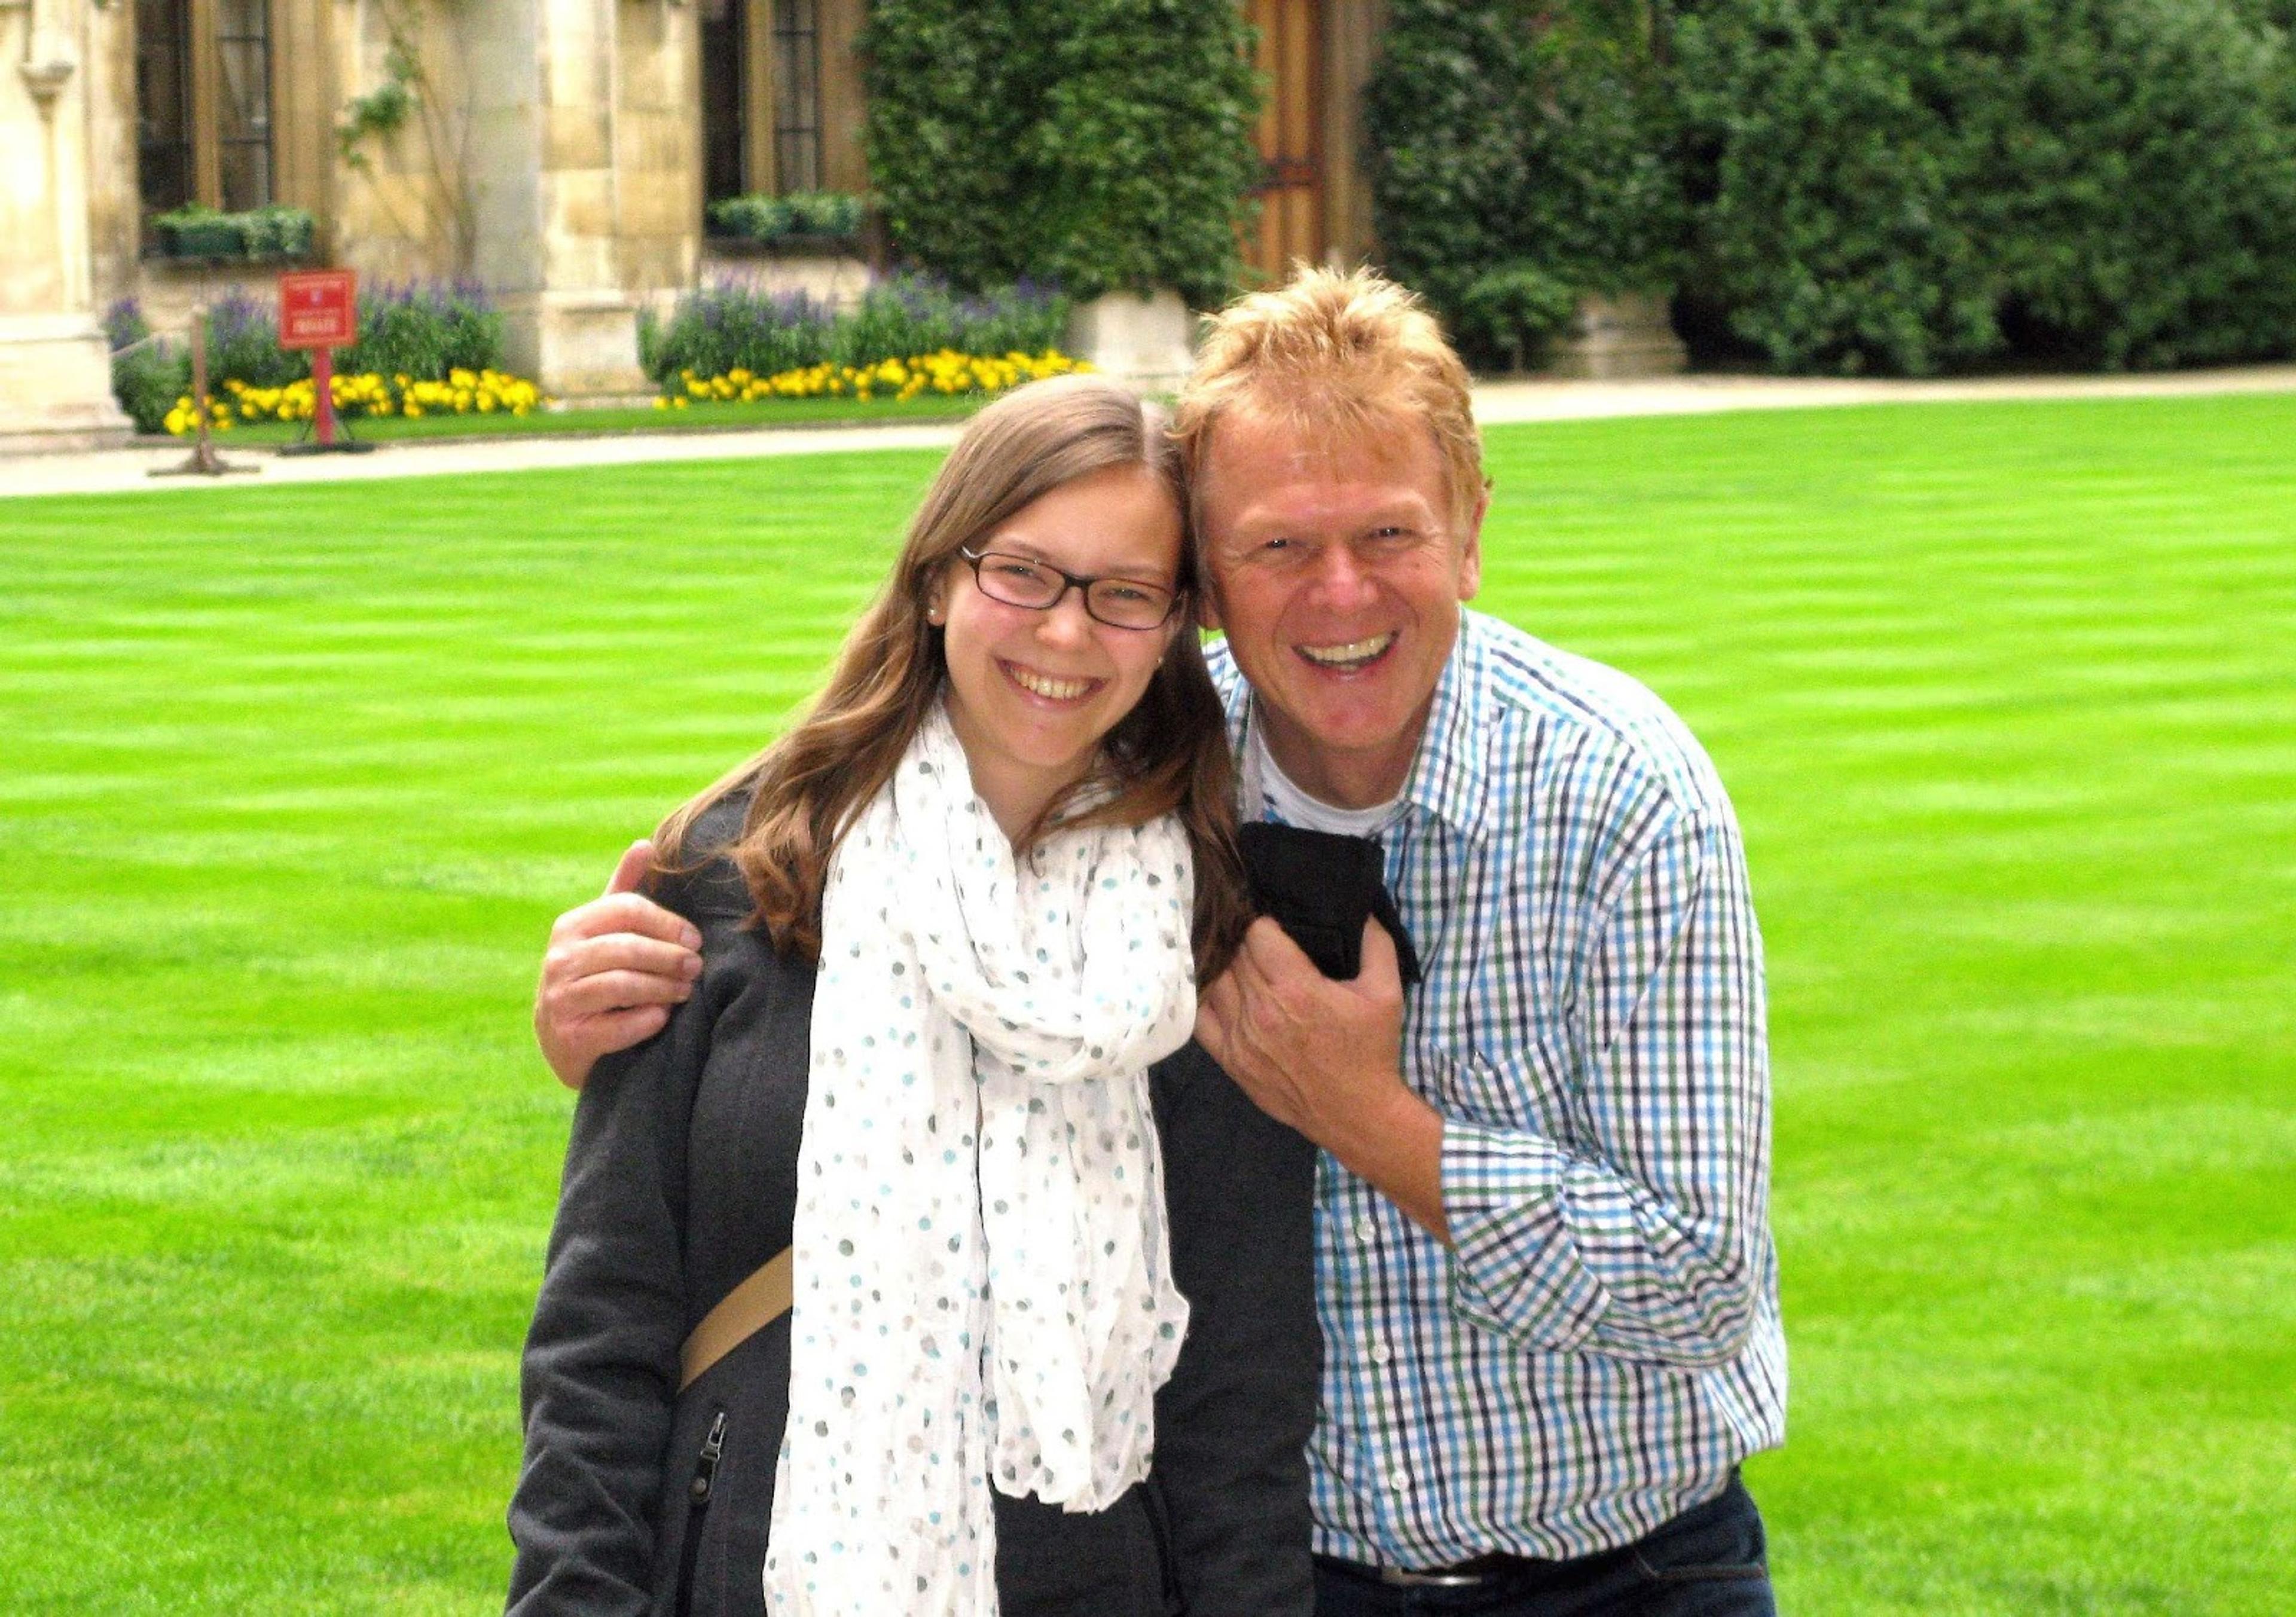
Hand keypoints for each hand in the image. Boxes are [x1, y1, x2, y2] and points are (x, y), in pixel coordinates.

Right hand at [534, 841, 703, 1089]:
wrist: (563, 1040)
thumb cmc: (595, 974)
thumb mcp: (604, 931)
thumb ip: (623, 889)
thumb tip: (645, 844)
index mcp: (571, 926)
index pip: (627, 910)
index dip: (667, 922)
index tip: (695, 939)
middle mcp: (560, 959)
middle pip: (628, 948)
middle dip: (670, 957)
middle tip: (697, 966)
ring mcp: (560, 998)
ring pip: (623, 985)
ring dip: (664, 988)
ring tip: (686, 990)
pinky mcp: (569, 1036)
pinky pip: (617, 1025)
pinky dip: (647, 1020)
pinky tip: (662, 1017)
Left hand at [1196, 916, 1450, 1242]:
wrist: (1356, 1113)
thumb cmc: (1370, 1052)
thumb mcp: (1386, 992)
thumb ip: (1374, 942)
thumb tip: (1359, 908)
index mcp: (1295, 988)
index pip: (1257, 933)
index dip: (1266, 925)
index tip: (1276, 928)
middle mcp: (1261, 1010)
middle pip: (1235, 954)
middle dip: (1247, 944)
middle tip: (1260, 944)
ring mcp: (1240, 1037)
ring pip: (1215, 981)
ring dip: (1227, 969)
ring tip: (1241, 966)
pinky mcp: (1230, 1060)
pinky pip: (1200, 1019)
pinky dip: (1207, 1001)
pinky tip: (1222, 994)